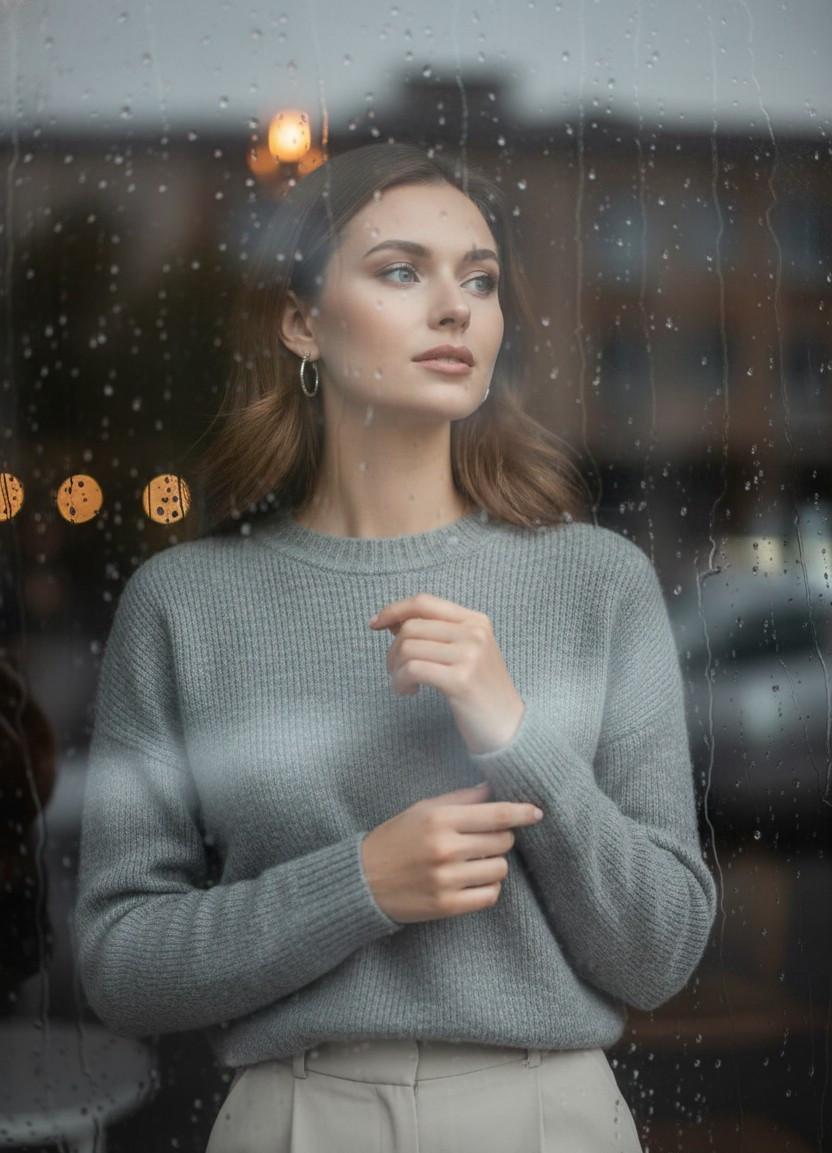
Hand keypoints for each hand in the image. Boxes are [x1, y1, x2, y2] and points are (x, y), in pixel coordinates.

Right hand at [361, 782, 543, 922]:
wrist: (364, 880)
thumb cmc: (396, 838)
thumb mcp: (424, 809)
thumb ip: (462, 799)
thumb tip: (495, 788)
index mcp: (440, 819)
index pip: (496, 815)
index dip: (522, 812)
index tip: (536, 812)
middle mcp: (445, 848)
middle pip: (502, 841)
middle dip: (501, 837)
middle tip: (484, 838)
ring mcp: (446, 879)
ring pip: (500, 868)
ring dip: (494, 862)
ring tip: (475, 859)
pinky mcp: (447, 905)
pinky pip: (490, 895)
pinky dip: (488, 886)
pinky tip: (473, 879)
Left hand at [369, 593, 524, 753]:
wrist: (510, 729)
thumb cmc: (480, 693)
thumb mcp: (463, 655)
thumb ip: (432, 634)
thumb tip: (392, 620)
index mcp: (475, 621)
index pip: (424, 602)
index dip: (394, 609)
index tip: (374, 623)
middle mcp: (474, 633)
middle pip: (411, 627)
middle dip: (393, 651)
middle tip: (396, 672)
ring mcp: (469, 655)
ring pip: (407, 648)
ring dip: (395, 670)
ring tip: (405, 685)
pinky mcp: (461, 680)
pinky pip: (412, 669)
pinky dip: (400, 681)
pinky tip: (409, 692)